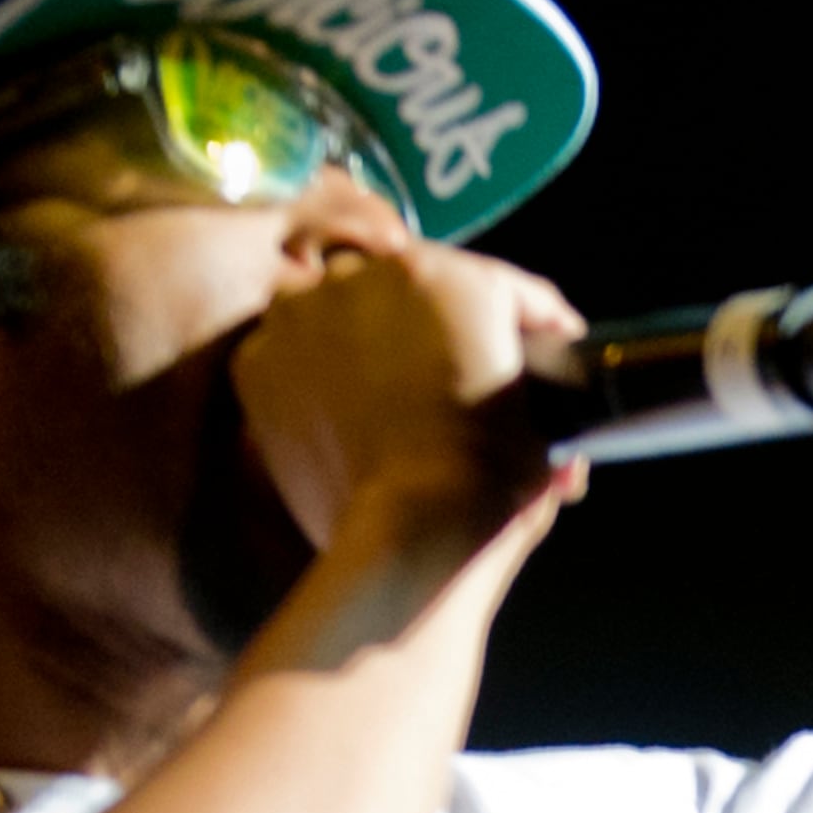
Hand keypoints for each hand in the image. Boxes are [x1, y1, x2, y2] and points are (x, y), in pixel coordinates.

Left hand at [233, 238, 588, 553]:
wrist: (409, 538)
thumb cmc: (487, 482)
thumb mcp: (548, 420)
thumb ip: (541, 376)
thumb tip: (554, 374)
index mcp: (449, 275)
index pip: (488, 286)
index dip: (506, 321)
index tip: (521, 346)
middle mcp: (370, 273)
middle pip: (400, 283)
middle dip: (420, 320)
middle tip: (435, 374)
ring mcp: (306, 314)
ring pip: (330, 301)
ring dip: (350, 329)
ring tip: (374, 386)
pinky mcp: (259, 361)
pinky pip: (283, 350)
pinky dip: (303, 373)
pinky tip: (332, 413)